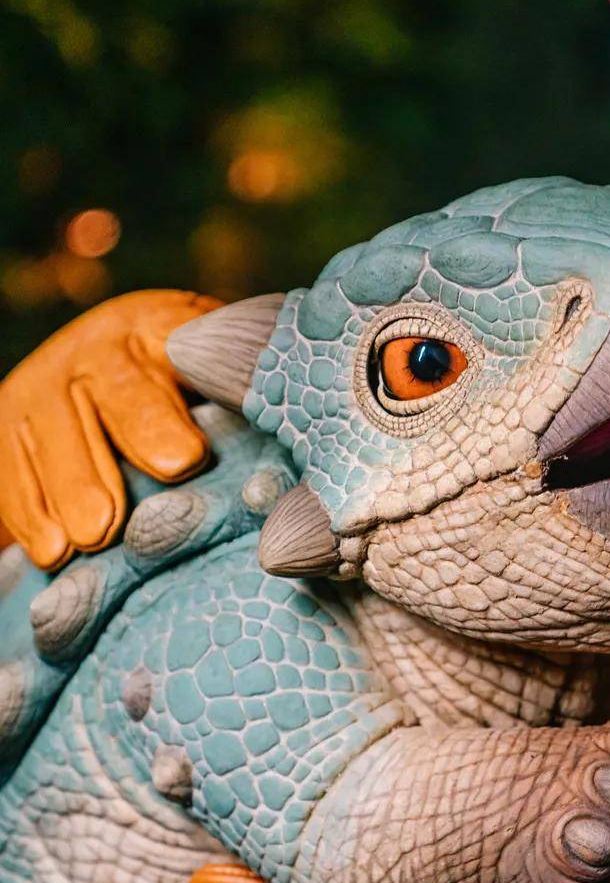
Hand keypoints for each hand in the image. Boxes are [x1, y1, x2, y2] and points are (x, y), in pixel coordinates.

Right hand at [0, 290, 218, 568]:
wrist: (86, 392)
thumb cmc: (181, 399)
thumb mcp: (210, 379)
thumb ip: (243, 394)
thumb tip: (307, 442)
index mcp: (154, 330)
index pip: (172, 349)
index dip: (175, 402)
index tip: (190, 455)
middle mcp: (92, 353)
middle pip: (112, 393)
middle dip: (133, 438)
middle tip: (154, 488)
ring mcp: (41, 393)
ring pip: (53, 437)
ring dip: (75, 488)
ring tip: (95, 537)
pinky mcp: (7, 435)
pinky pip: (13, 475)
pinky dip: (30, 514)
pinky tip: (52, 552)